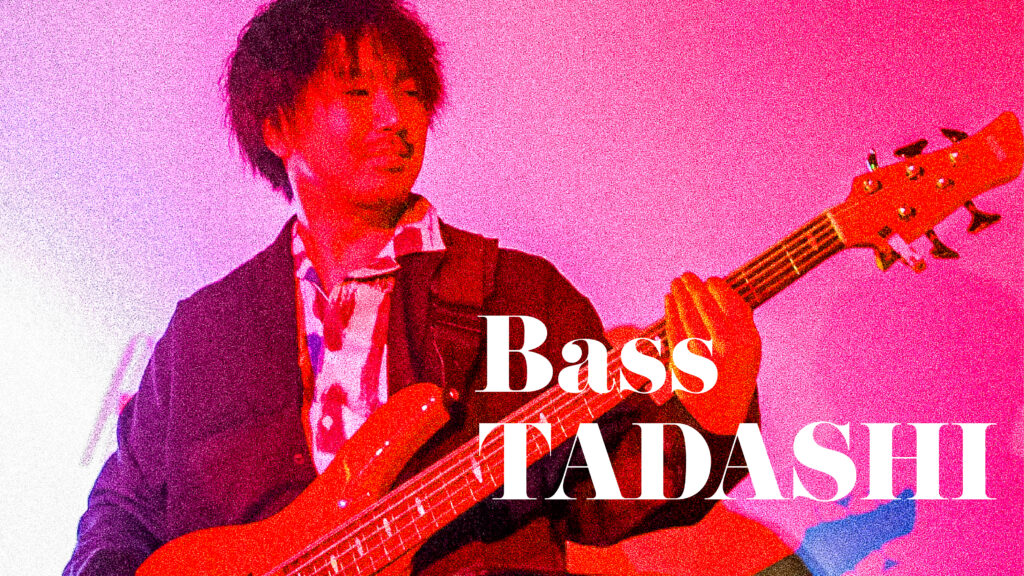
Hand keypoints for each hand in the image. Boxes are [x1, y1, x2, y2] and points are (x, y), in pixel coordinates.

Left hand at [665, 272, 760, 434]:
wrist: (724, 413)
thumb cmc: (737, 372)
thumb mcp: (750, 348)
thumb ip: (740, 319)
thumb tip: (716, 285)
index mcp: (747, 340)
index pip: (730, 302)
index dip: (716, 286)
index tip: (709, 280)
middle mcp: (726, 348)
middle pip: (705, 305)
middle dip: (693, 286)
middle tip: (686, 276)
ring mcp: (703, 356)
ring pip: (687, 316)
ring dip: (679, 296)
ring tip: (675, 284)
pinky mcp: (682, 365)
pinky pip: (674, 331)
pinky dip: (670, 313)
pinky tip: (668, 302)